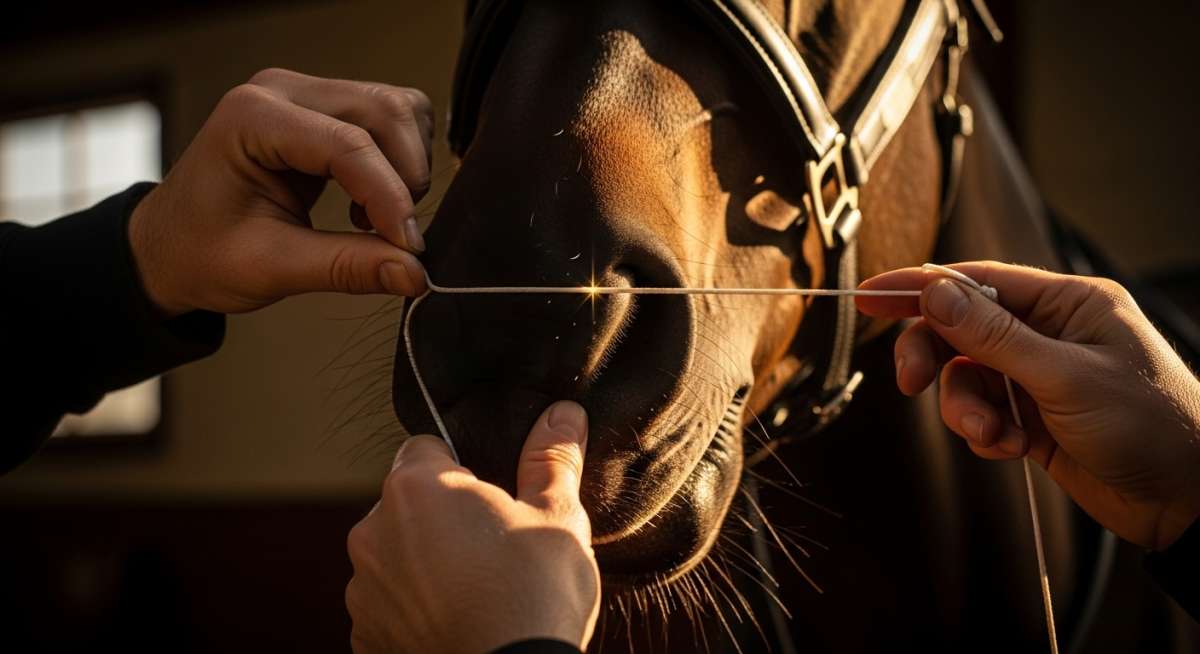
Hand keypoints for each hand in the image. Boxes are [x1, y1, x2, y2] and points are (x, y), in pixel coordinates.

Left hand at [129, 68, 431, 316]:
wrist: (169, 245)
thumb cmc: (201, 253)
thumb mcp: (270, 269)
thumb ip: (346, 267)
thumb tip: (416, 274)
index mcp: (252, 118)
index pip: (349, 145)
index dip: (390, 198)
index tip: (412, 249)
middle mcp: (281, 90)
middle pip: (384, 112)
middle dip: (406, 179)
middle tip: (397, 238)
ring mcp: (305, 94)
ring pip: (396, 110)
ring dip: (407, 167)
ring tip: (375, 220)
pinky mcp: (325, 109)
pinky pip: (390, 118)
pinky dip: (399, 159)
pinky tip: (371, 199)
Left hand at [345, 401, 599, 653]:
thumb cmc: (533, 595)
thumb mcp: (557, 517)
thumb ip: (551, 460)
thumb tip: (562, 413)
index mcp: (416, 488)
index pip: (426, 448)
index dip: (463, 468)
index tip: (494, 497)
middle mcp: (373, 532)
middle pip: (409, 504)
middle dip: (444, 518)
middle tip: (495, 547)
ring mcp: (364, 589)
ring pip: (397, 556)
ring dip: (426, 565)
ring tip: (479, 592)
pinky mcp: (366, 636)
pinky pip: (391, 606)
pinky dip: (417, 611)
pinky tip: (459, 623)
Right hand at [856, 261, 1199, 550]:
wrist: (1188, 501)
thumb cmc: (1151, 426)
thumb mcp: (1065, 376)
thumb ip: (992, 335)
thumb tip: (933, 291)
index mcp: (1067, 303)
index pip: (974, 281)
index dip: (917, 288)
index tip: (868, 298)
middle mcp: (1049, 333)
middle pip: (958, 328)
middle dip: (933, 358)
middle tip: (910, 384)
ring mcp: (1038, 376)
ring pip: (964, 378)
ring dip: (966, 410)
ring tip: (995, 435)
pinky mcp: (1031, 417)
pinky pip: (981, 413)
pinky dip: (985, 433)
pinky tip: (1013, 449)